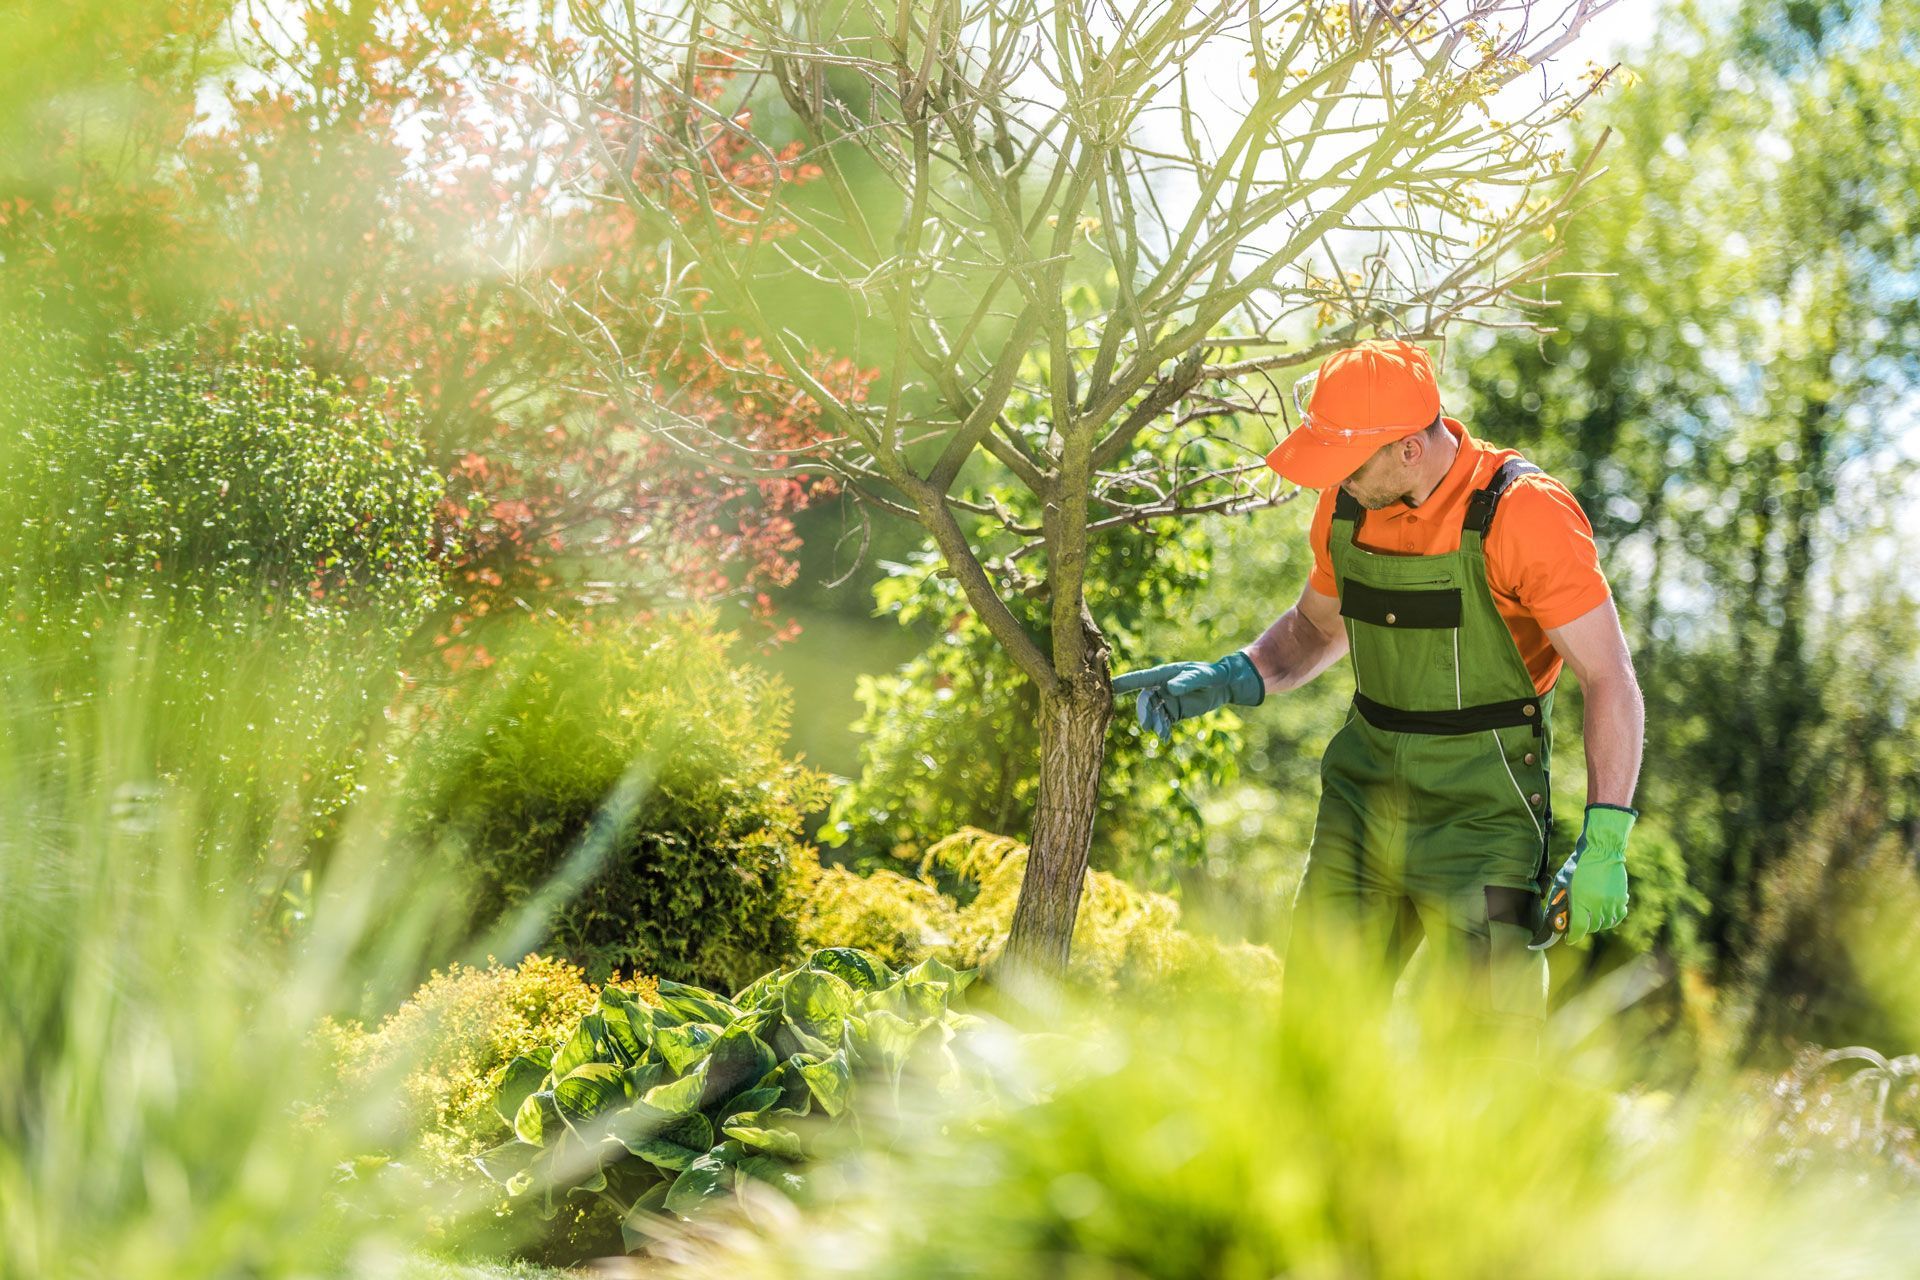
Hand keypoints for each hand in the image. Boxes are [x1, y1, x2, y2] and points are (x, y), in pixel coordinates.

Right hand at [1111, 651, 1264, 740]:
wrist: (1224, 685)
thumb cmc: (1212, 674)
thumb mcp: (1202, 676)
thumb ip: (1186, 682)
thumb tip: (1169, 689)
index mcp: (1163, 674)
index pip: (1139, 678)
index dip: (1123, 683)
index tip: (1108, 687)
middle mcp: (1161, 687)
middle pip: (1145, 700)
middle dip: (1143, 712)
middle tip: (1146, 725)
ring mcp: (1167, 700)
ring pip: (1153, 713)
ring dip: (1153, 723)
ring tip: (1159, 732)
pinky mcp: (1174, 712)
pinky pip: (1163, 721)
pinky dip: (1162, 729)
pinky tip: (1164, 737)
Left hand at [1562, 803, 1636, 942]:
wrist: (1602, 850)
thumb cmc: (1578, 864)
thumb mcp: (1562, 880)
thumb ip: (1558, 899)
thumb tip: (1555, 916)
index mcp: (1581, 901)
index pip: (1578, 929)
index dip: (1573, 937)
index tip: (1569, 939)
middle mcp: (1597, 905)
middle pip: (1591, 927)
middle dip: (1583, 928)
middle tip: (1578, 922)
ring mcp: (1612, 902)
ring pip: (1605, 924)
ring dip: (1596, 923)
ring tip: (1590, 915)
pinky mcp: (1621, 898)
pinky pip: (1618, 916)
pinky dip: (1611, 918)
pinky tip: (1604, 912)